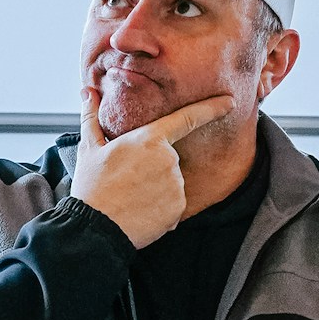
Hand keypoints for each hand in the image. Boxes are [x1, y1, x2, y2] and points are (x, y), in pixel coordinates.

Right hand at [71, 94, 232, 248]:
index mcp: (150, 139)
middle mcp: (169, 160)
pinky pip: (173, 204)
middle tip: (126, 180)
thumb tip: (88, 91)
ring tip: (130, 197)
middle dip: (152, 166)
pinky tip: (140, 212)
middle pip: (169, 157)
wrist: (94, 228)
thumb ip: (92, 116)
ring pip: (171, 182)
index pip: (188, 118)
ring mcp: (176, 185)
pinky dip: (160, 208)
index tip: (230, 102)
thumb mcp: (89, 148)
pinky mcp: (179, 209)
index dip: (212, 108)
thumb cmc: (91, 186)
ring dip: (155, 188)